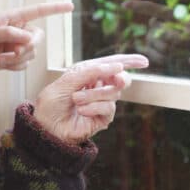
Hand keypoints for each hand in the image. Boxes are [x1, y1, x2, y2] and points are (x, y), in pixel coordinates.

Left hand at [0, 2, 74, 87]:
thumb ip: (9, 34)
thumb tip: (29, 39)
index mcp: (11, 17)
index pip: (37, 11)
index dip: (54, 8)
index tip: (71, 6)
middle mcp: (16, 30)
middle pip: (38, 37)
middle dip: (29, 47)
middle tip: (15, 53)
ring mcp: (15, 45)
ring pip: (32, 53)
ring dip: (18, 59)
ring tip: (1, 59)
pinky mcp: (13, 59)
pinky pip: (25, 63)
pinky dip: (15, 66)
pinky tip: (1, 64)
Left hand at [33, 54, 148, 143]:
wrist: (45, 128)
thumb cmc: (51, 104)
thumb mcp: (67, 82)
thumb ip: (90, 72)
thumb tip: (117, 66)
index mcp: (88, 74)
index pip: (111, 65)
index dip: (128, 62)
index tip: (144, 61)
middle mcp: (97, 87)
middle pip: (120, 79)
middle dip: (119, 78)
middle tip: (116, 80)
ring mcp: (101, 103)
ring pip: (113, 92)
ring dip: (93, 94)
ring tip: (76, 99)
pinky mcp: (103, 118)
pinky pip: (108, 107)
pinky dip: (94, 107)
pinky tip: (81, 110)